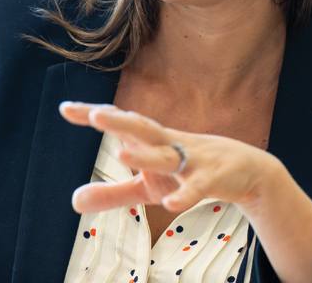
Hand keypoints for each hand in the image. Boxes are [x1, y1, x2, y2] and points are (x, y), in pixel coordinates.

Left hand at [58, 101, 282, 214]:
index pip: (120, 124)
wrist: (246, 172)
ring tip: (122, 153)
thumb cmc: (187, 173)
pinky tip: (170, 203)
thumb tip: (73, 201)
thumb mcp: (147, 186)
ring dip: (147, 155)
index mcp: (151, 142)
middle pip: (142, 128)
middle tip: (94, 116)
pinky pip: (197, 187)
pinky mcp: (212, 179)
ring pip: (167, 156)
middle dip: (119, 121)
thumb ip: (111, 193)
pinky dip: (184, 194)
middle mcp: (169, 144)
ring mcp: (192, 160)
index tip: (64, 108)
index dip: (93, 115)